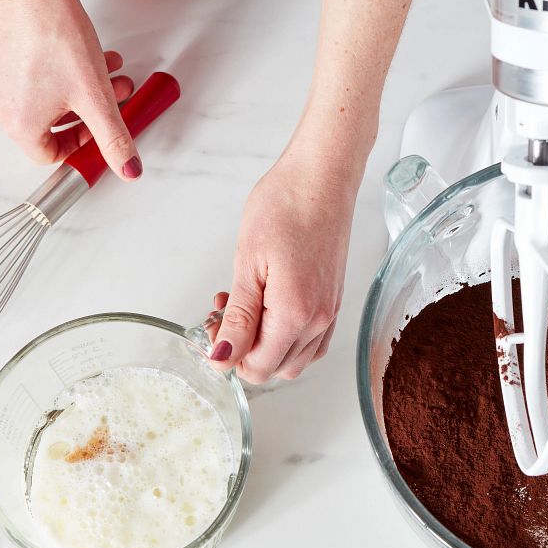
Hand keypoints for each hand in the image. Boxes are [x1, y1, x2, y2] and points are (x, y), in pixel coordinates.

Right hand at [0, 0, 141, 177]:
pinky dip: (48, 67)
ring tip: (103, 63)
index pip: (51, 154)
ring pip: (38, 94)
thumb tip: (128, 171)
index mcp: (18, 124)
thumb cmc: (54, 35)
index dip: (82, 142)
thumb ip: (114, 139)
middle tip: (114, 88)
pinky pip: (19, 71)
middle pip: (48, 121)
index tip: (99, 126)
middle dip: (88, 106)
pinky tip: (70, 49)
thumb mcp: (96, 96)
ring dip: (75, 84)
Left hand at [207, 153, 356, 382]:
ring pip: (295, 360)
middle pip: (276, 369)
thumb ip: (238, 318)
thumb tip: (222, 358)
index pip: (257, 368)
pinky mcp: (334, 302)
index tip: (213, 326)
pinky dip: (288, 340)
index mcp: (295, 314)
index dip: (228, 356)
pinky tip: (271, 311)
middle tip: (226, 314)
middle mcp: (319, 321)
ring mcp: (330, 313)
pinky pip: (313, 343)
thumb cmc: (285, 207)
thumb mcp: (247, 263)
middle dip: (245, 352)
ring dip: (266, 346)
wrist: (321, 179)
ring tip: (248, 307)